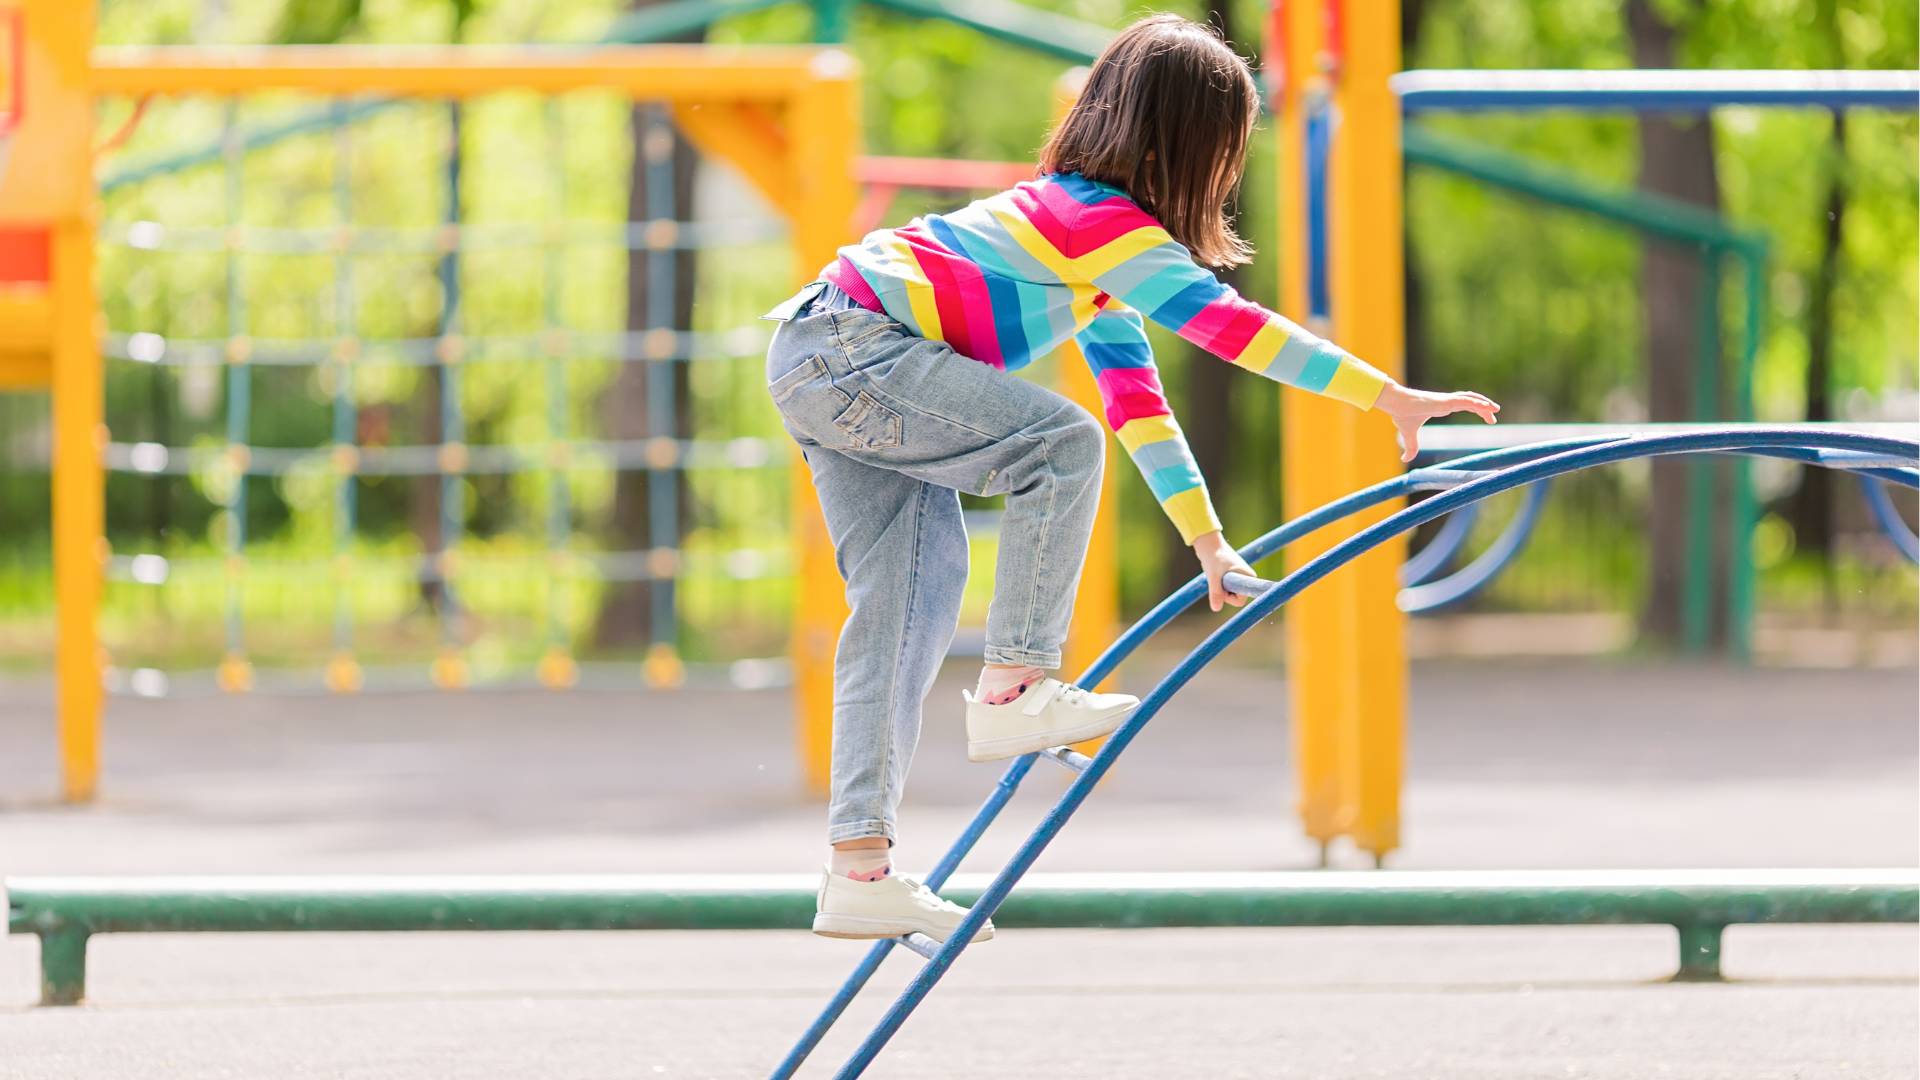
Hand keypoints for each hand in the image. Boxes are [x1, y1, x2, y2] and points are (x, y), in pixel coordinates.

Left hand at [1192, 531, 1255, 612]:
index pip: (1240, 600)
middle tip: (1217, 578)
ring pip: (1228, 593)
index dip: (1229, 597)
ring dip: (1219, 587)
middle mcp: (1247, 579)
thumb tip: (1216, 609)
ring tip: (1216, 574)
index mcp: (1248, 578)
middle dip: (1223, 592)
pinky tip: (1216, 573)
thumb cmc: (1214, 558)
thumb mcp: (1213, 577)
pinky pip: (1225, 588)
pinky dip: (1218, 584)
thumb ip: (1215, 593)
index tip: (1224, 586)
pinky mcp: (1233, 577)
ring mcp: (1240, 578)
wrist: (1209, 544)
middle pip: (1234, 598)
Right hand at [1376, 382, 1500, 462]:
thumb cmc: (1401, 413)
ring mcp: (1447, 400)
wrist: (1396, 404)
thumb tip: (1405, 459)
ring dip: (1484, 403)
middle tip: (1493, 417)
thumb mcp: (1408, 435)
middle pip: (1470, 401)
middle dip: (1483, 407)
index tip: (1485, 417)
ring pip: (1471, 399)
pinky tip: (1487, 407)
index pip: (1463, 405)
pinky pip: (1466, 400)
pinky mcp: (1446, 401)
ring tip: (1496, 409)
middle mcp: (1446, 401)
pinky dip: (1478, 403)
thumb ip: (1411, 446)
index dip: (1475, 409)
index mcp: (1441, 406)